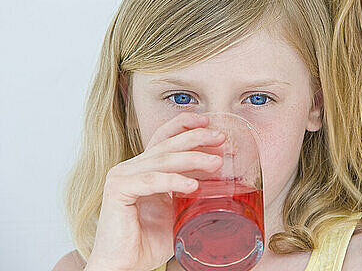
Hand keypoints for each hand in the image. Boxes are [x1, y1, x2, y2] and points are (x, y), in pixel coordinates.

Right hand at [85, 112, 224, 270]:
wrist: (125, 265)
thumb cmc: (148, 241)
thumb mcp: (178, 211)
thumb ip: (193, 194)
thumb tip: (225, 186)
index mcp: (145, 168)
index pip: (164, 138)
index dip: (185, 125)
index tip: (208, 123)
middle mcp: (132, 168)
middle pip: (167, 143)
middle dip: (196, 137)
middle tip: (220, 138)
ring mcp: (122, 177)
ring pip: (163, 160)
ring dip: (193, 158)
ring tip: (216, 162)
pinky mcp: (117, 190)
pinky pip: (151, 180)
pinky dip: (174, 181)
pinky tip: (193, 185)